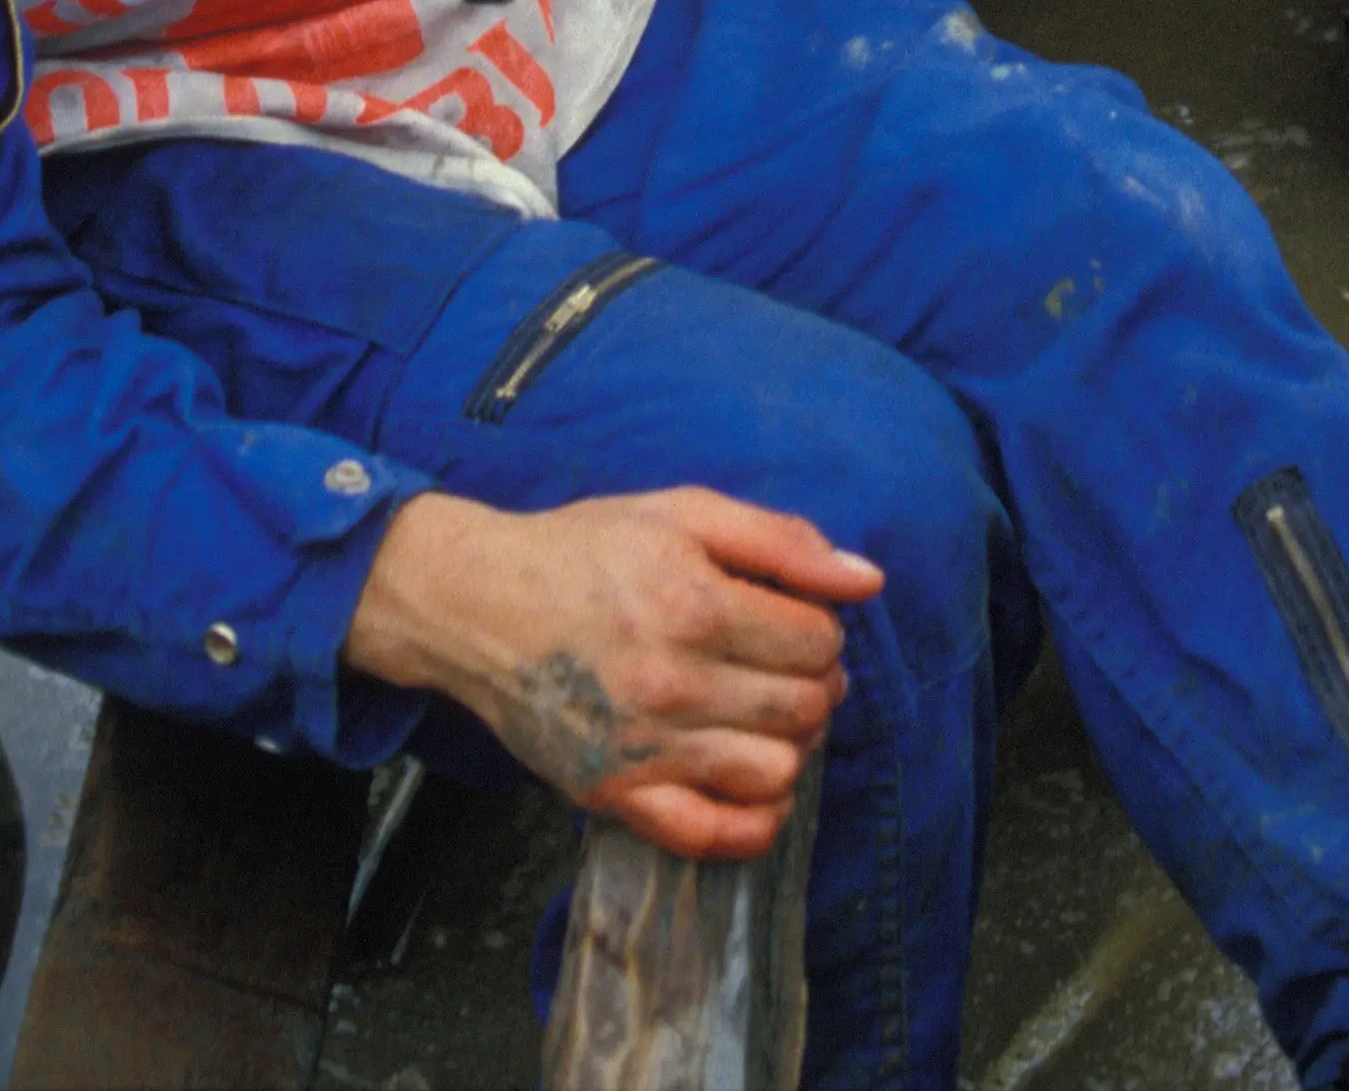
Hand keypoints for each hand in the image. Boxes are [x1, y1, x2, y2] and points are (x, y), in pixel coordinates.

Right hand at [345, 486, 876, 859]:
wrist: (478, 604)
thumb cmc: (585, 548)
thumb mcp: (685, 513)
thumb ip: (782, 541)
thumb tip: (870, 580)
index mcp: (695, 603)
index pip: (817, 641)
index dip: (823, 629)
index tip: (797, 620)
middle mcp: (672, 684)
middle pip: (804, 707)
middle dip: (815, 685)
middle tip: (787, 666)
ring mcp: (642, 749)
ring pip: (773, 772)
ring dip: (790, 746)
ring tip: (766, 715)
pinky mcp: (612, 796)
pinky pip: (709, 835)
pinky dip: (751, 824)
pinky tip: (756, 789)